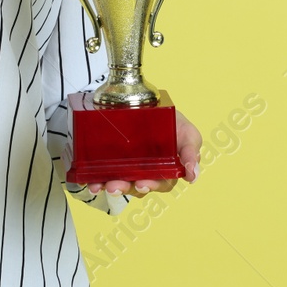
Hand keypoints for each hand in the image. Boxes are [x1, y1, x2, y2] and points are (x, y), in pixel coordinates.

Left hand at [85, 108, 200, 197]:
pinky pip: (104, 175)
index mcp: (166, 169)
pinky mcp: (111, 163)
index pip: (161, 183)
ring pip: (121, 183)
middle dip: (127, 188)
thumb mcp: (187, 131)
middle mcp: (147, 172)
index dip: (151, 186)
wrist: (146, 98)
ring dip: (112, 186)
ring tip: (105, 184)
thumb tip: (193, 175)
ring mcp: (128, 167)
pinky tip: (92, 182)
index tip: (142, 183)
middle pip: (138, 186)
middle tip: (117, 186)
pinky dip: (97, 181)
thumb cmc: (171, 120)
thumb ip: (190, 151)